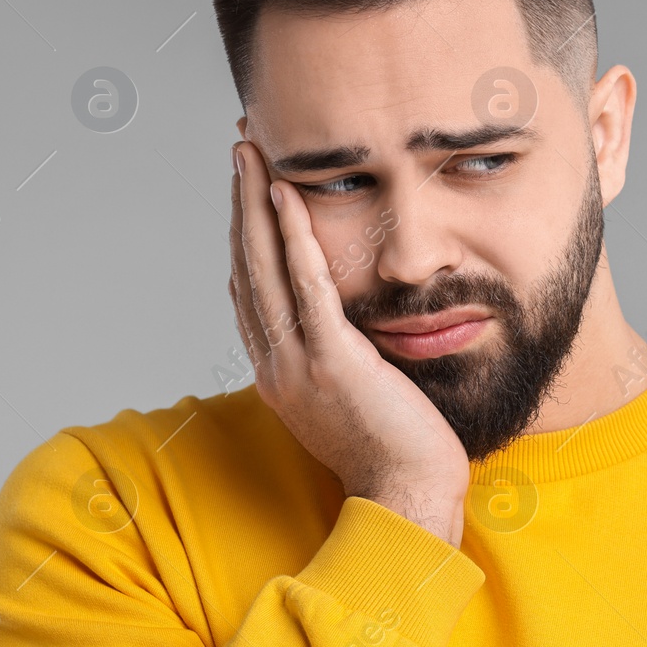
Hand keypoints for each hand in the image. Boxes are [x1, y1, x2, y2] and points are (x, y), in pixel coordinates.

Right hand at [229, 138, 469, 544]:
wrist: (408, 498)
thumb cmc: (397, 456)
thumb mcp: (356, 400)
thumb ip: (343, 361)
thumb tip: (352, 332)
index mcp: (280, 374)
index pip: (251, 289)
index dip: (244, 234)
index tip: (246, 189)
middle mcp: (276, 364)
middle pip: (246, 265)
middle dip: (240, 201)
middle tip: (239, 148)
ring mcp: (298, 363)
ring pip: (265, 266)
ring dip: (255, 202)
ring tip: (250, 150)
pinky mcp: (332, 360)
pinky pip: (305, 286)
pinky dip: (293, 237)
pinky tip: (285, 194)